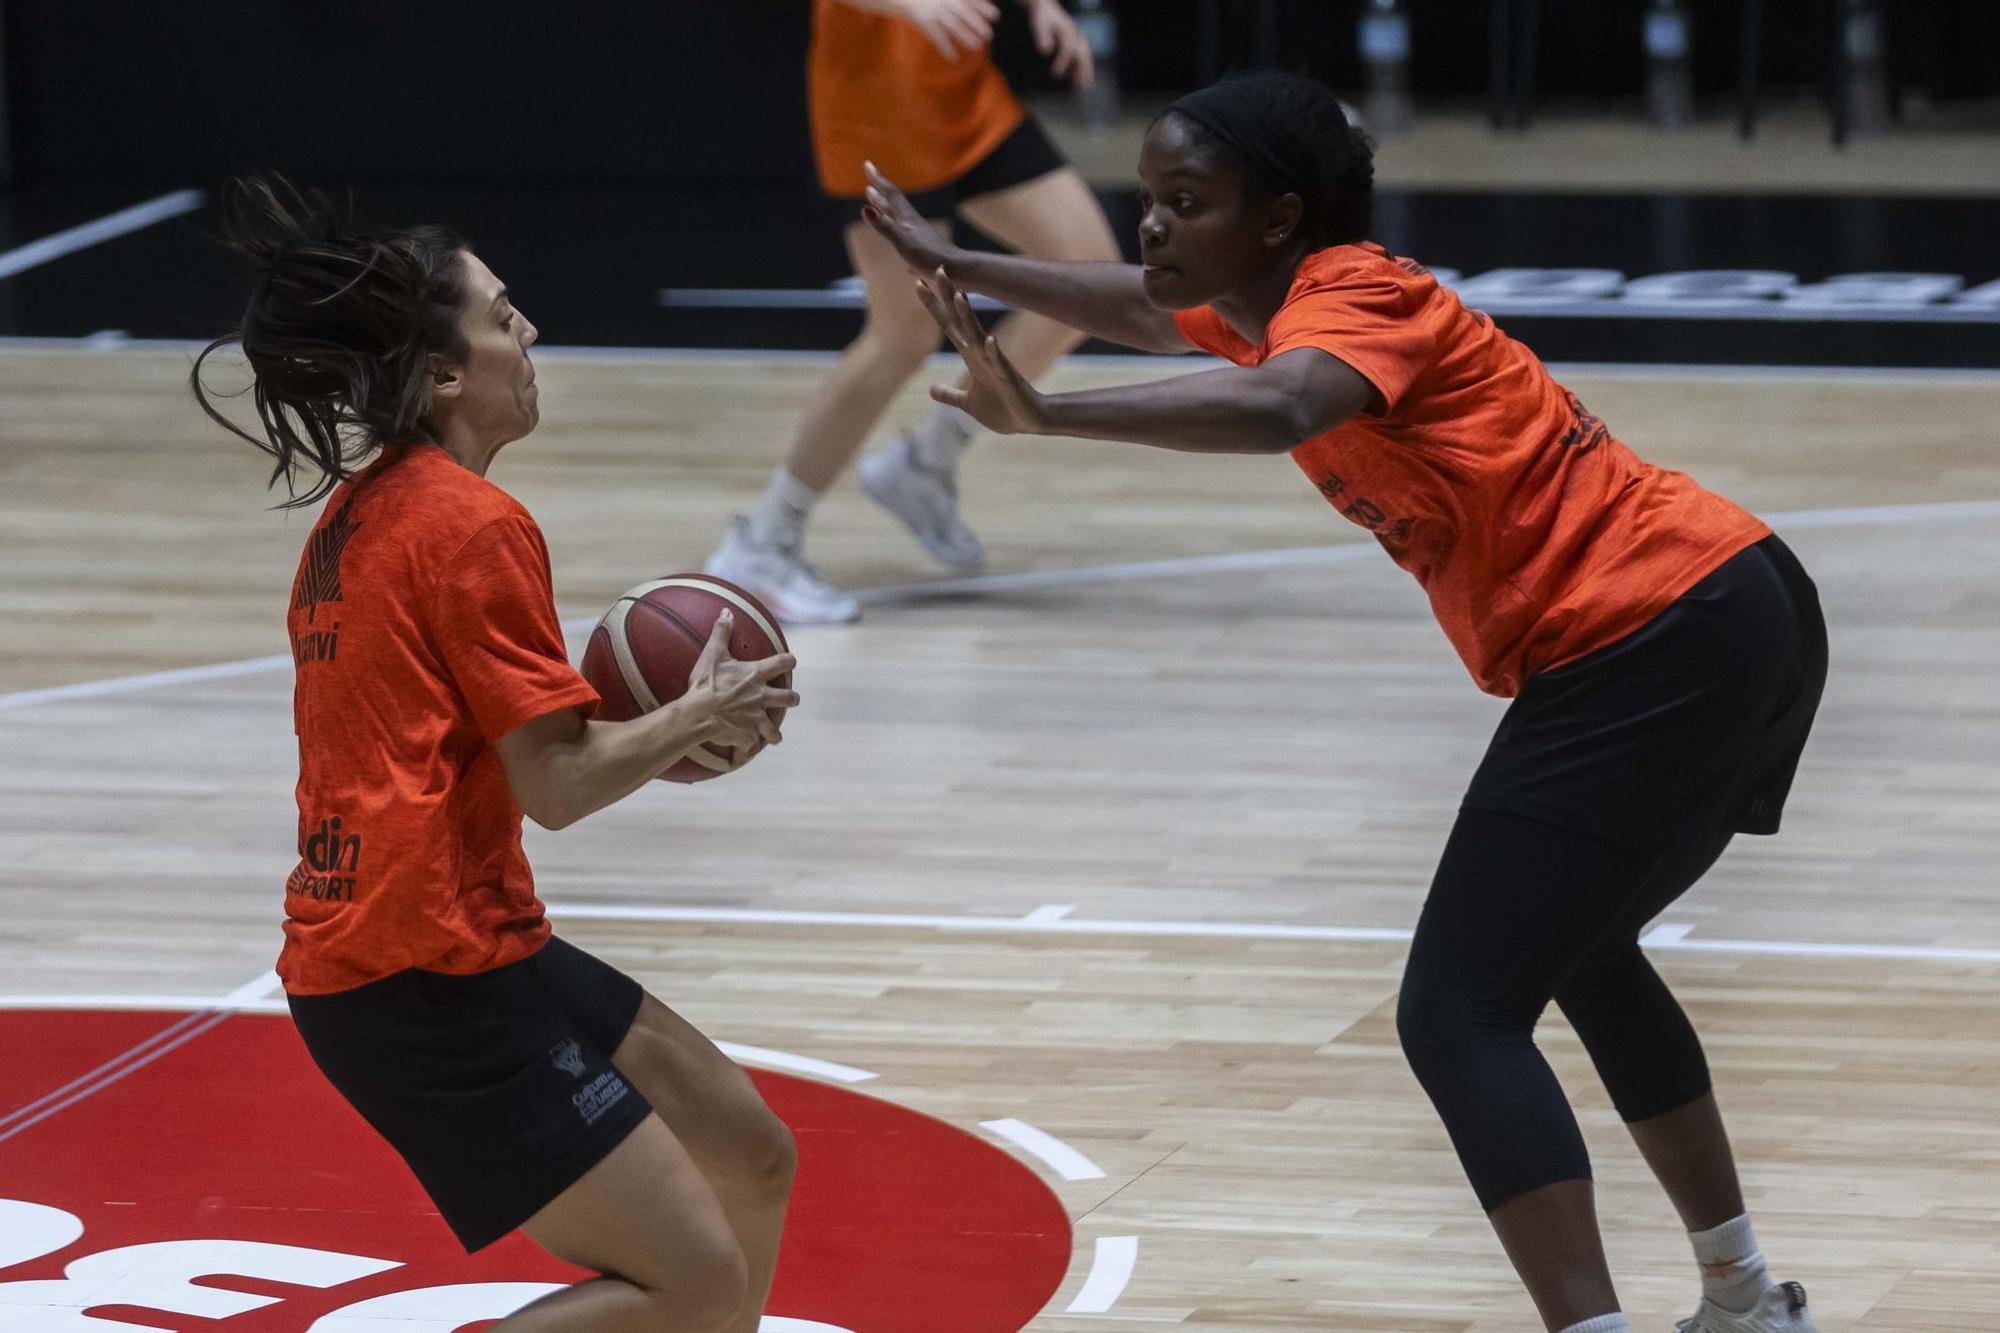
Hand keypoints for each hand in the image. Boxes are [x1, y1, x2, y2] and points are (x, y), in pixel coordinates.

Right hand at [683, 611, 798, 751]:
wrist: (699, 713)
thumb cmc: (706, 683)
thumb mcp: (712, 654)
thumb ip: (721, 632)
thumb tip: (726, 612)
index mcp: (756, 675)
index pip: (783, 663)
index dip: (789, 661)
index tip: (790, 661)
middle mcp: (762, 696)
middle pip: (789, 698)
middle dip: (791, 699)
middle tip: (789, 699)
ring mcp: (757, 717)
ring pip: (775, 728)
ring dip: (774, 732)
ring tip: (774, 735)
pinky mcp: (748, 734)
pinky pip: (752, 743)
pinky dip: (748, 746)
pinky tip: (746, 748)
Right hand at [862, 162, 954, 274]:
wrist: (958, 270)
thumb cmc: (930, 258)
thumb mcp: (903, 243)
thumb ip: (885, 227)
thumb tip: (865, 209)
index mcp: (908, 219)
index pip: (891, 194)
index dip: (878, 179)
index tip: (868, 164)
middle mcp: (914, 224)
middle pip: (895, 204)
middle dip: (881, 193)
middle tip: (870, 181)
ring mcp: (920, 236)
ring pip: (900, 219)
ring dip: (888, 210)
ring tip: (878, 205)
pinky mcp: (925, 250)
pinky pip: (906, 237)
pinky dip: (898, 233)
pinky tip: (899, 239)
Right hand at [901, 0, 998, 58]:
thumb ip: (961, 1)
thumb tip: (977, 8)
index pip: (970, 0)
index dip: (983, 7)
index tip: (996, 16)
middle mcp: (944, 1)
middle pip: (964, 12)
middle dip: (977, 23)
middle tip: (989, 35)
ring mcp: (934, 11)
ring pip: (953, 25)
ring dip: (966, 36)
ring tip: (977, 46)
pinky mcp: (924, 21)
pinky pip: (937, 36)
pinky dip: (945, 47)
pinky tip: (953, 58)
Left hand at [915, 267, 1047, 434]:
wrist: (1031, 423)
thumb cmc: (1002, 411)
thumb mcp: (968, 404)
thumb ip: (950, 395)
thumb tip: (931, 390)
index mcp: (971, 356)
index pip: (949, 325)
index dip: (934, 306)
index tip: (917, 283)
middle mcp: (982, 353)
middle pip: (961, 320)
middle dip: (949, 296)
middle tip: (938, 269)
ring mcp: (995, 364)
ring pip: (979, 335)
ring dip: (968, 316)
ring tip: (958, 295)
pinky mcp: (1009, 380)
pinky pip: (1000, 364)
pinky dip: (994, 353)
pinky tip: (989, 340)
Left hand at [1025, 0, 1093, 87]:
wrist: (1046, 7)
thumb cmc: (1042, 16)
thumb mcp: (1039, 23)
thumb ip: (1042, 35)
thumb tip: (1045, 51)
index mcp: (1067, 30)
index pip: (1067, 48)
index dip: (1062, 61)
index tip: (1055, 74)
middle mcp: (1075, 34)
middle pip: (1083, 53)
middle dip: (1083, 69)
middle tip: (1082, 86)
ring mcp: (1078, 37)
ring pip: (1086, 55)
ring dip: (1086, 70)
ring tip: (1086, 85)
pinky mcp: (1077, 40)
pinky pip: (1083, 55)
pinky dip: (1083, 66)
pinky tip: (1078, 79)